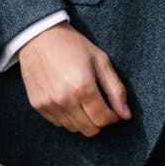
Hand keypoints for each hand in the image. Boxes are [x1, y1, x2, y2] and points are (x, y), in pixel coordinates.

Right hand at [16, 22, 130, 135]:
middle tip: (98, 104)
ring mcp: (49, 104)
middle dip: (98, 120)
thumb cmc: (72, 45)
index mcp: (83, 88)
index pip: (103, 119)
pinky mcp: (38, 105)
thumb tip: (126, 115)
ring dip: (83, 120)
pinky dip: (67, 116)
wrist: (38, 36)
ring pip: (74, 129)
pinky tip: (67, 99)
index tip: (112, 108)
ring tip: (81, 99)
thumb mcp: (100, 61)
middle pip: (90, 130)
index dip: (112, 117)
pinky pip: (58, 123)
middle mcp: (65, 100)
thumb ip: (116, 89)